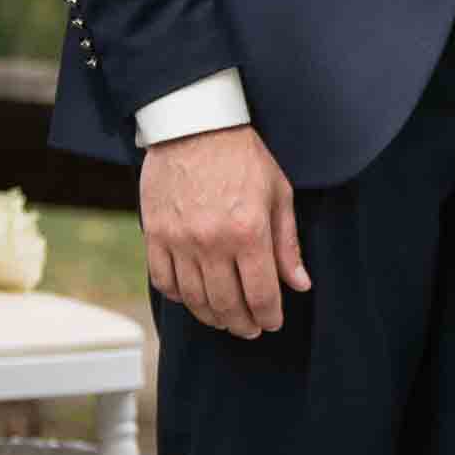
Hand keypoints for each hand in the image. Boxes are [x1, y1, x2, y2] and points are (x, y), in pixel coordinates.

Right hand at [140, 123, 308, 342]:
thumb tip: (299, 284)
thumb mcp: (278, 194)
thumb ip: (287, 244)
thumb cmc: (242, 156)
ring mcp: (179, 240)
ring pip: (194, 298)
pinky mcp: (155, 234)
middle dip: (242, 324)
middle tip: (250, 329)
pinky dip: (178, 296)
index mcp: (249, 231)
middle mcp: (212, 241)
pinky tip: (192, 297)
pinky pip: (163, 280)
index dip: (269, 316)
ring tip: (224, 319)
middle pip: (227, 304)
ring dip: (212, 317)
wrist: (194, 125)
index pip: (261, 294)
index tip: (272, 323)